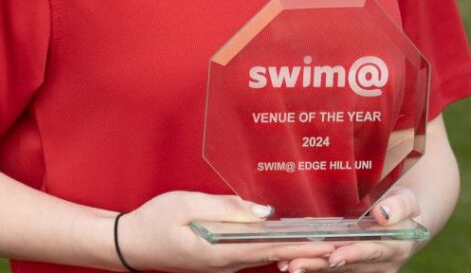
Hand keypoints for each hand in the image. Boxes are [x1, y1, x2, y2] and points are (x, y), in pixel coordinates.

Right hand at [116, 192, 358, 272]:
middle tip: (340, 243)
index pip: (273, 249)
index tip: (329, 242)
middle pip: (276, 256)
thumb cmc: (155, 221)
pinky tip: (288, 240)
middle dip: (308, 250)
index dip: (302, 245)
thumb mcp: (186, 206)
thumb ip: (224, 209)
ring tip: (324, 240)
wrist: (131, 244)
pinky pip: (254, 254)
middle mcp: (229, 263)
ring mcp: (225, 264)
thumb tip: (262, 211)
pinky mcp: (219, 258)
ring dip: (296, 250)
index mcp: (222, 252)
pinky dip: (276, 249)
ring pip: (268, 257)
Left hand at [278, 190, 423, 272]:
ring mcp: (367, 269)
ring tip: (288, 266)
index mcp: (394, 248)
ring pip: (336, 270)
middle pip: (346, 265)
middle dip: (320, 265)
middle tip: (295, 265)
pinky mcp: (355, 267)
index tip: (333, 256)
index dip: (351, 254)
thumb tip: (383, 213)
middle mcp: (380, 265)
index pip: (369, 252)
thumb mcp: (407, 201)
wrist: (406, 222)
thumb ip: (398, 206)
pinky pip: (332, 268)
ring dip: (312, 268)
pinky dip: (314, 266)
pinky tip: (292, 264)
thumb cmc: (405, 207)